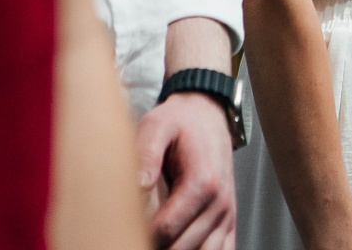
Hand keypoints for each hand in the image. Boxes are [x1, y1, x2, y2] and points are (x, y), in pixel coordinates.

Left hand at [136, 92, 236, 249]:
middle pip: (183, 247)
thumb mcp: (157, 126)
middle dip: (154, 246)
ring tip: (154, 242)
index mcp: (203, 181)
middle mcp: (220, 202)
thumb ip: (146, 154)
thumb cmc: (180, 123)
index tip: (122, 230)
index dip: (141, 236)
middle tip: (132, 238)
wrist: (207, 115)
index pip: (167, 228)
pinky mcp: (228, 221)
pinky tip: (181, 246)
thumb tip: (138, 185)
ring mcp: (227, 214)